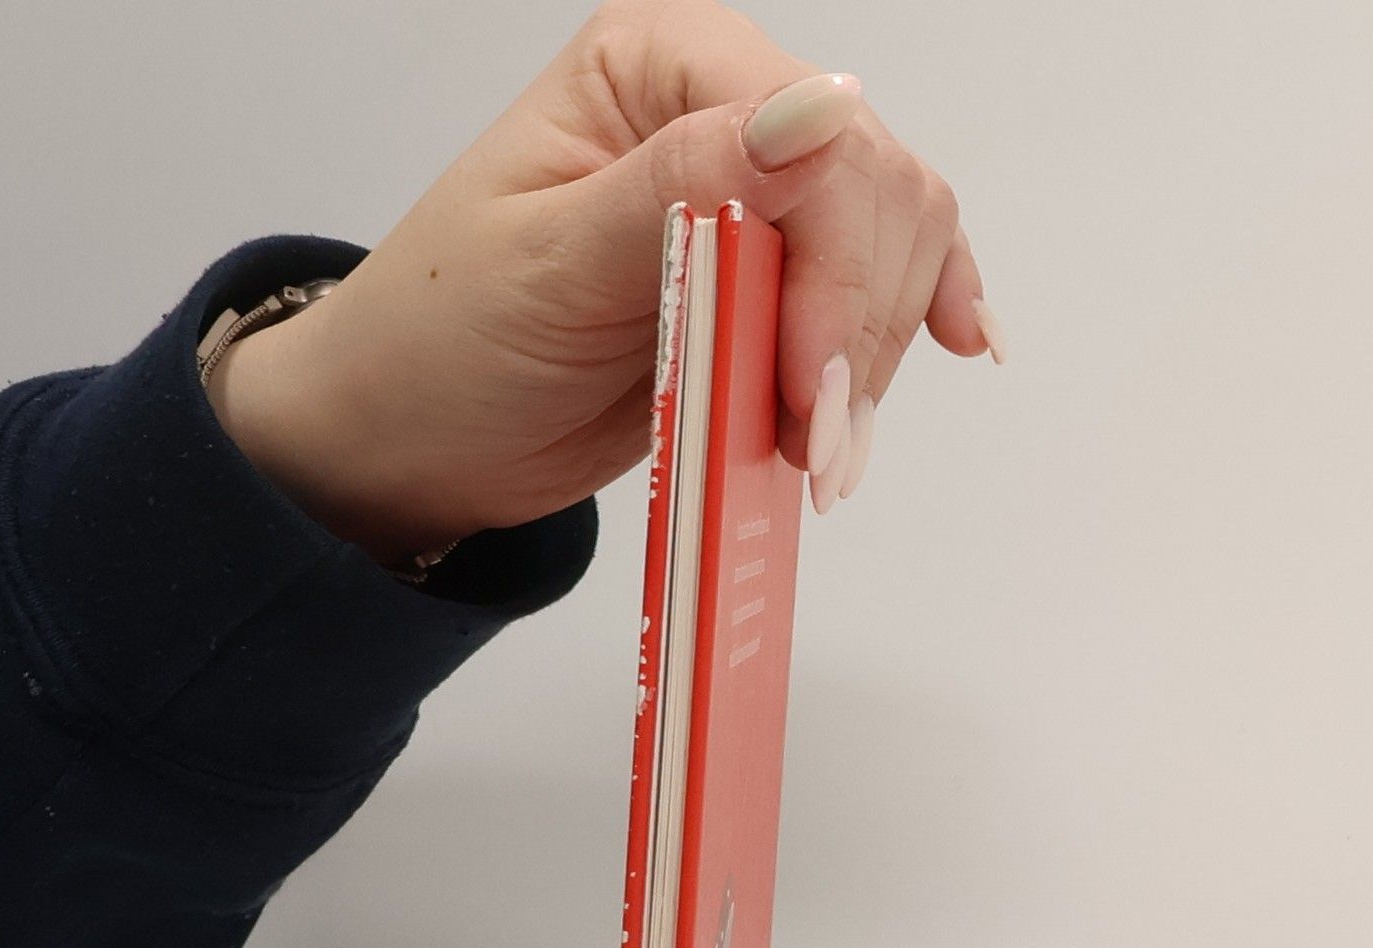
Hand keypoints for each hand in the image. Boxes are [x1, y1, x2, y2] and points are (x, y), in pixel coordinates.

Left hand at [209, 0, 1001, 565]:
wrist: (418, 434)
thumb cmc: (444, 341)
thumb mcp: (545, 264)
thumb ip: (678, 188)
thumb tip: (813, 116)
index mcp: (659, 66)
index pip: (814, 137)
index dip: (836, 269)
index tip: (810, 393)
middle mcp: (721, 113)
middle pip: (877, 191)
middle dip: (862, 326)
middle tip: (819, 446)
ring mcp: (756, 203)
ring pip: (896, 250)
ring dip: (876, 359)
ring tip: (820, 456)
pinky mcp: (769, 288)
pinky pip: (877, 289)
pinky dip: (905, 333)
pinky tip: (954, 344)